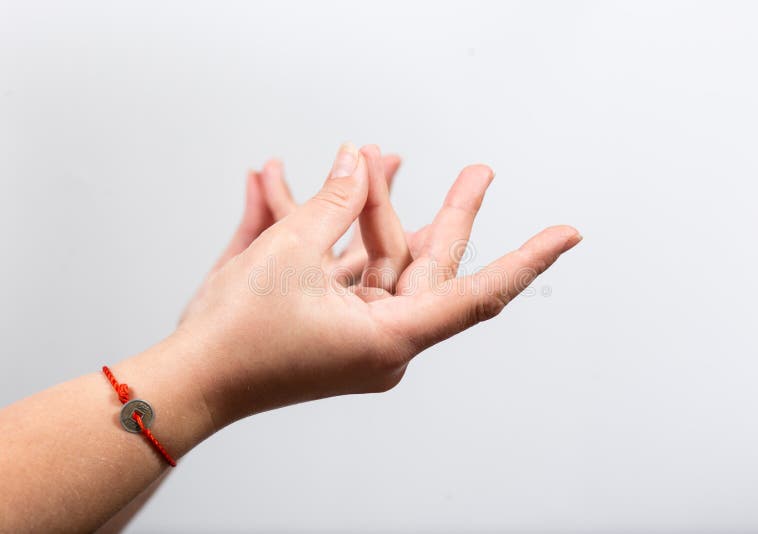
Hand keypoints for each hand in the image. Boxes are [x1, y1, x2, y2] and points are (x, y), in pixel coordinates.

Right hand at [175, 143, 581, 428]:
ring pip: (384, 262)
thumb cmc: (238, 336)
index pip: (477, 294)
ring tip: (368, 158)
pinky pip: (349, 273)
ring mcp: (359, 334)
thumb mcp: (289, 252)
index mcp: (389, 338)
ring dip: (370, 212)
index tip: (566, 235)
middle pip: (429, 266)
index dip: (525, 260)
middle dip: (446, 213)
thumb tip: (352, 162)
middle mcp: (384, 341)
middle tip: (478, 172)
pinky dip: (336, 236)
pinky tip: (316, 191)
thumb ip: (331, 201)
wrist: (190, 379)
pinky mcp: (334, 326)